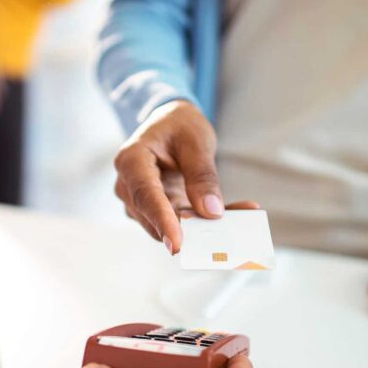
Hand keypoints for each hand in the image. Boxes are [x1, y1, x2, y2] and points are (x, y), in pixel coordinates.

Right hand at [114, 101, 257, 253]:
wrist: (171, 123)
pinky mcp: (157, 211)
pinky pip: (180, 224)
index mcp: (132, 160)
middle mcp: (128, 185)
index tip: (177, 243)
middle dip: (188, 229)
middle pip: (154, 217)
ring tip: (238, 219)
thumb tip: (210, 212)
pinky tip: (234, 215)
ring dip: (201, 226)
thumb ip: (202, 176)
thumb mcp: (196, 142)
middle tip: (224, 233)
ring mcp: (140, 201)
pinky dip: (205, 222)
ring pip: (168, 226)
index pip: (145, 195)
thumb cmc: (179, 126)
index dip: (161, 220)